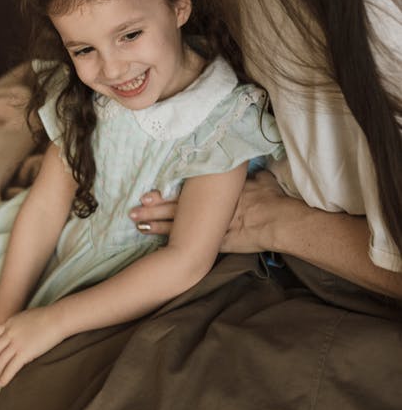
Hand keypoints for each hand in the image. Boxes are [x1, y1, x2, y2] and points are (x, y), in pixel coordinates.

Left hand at [0, 307, 62, 386]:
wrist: (58, 318)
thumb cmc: (49, 316)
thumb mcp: (28, 316)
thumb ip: (19, 325)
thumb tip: (19, 334)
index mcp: (10, 322)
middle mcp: (10, 332)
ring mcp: (16, 343)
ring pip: (0, 361)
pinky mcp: (24, 353)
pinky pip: (10, 368)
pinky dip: (5, 377)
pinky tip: (4, 383)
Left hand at [130, 172, 291, 253]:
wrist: (276, 221)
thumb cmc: (268, 199)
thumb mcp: (260, 181)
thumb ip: (250, 175)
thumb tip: (253, 166)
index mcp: (212, 192)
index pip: (181, 193)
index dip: (163, 195)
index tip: (147, 194)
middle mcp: (206, 208)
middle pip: (174, 207)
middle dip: (152, 208)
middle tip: (134, 206)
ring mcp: (208, 227)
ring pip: (175, 224)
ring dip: (154, 222)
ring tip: (135, 221)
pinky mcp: (213, 243)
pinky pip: (187, 242)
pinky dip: (170, 240)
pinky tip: (156, 240)